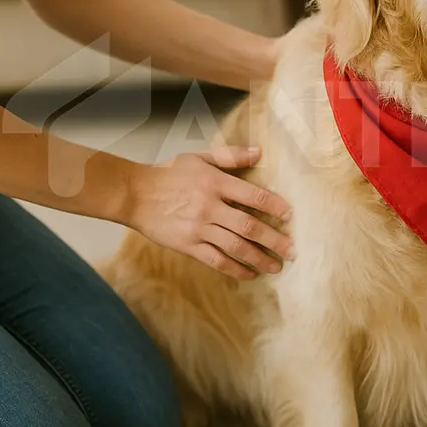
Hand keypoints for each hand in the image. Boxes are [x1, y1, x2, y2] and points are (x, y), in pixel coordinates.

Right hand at [121, 146, 294, 279]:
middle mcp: (210, 207)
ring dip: (260, 258)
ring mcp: (199, 228)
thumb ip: (230, 156)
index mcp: (216, 183)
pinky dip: (235, 269)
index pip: (253, 196)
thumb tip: (259, 152)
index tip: (290, 216)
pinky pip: (216, 260)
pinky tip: (250, 274)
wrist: (134, 194)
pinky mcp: (188, 245)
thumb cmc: (168, 174)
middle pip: (249, 226)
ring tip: (276, 266)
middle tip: (292, 250)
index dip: (275, 206)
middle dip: (274, 240)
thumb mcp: (199, 158)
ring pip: (236, 246)